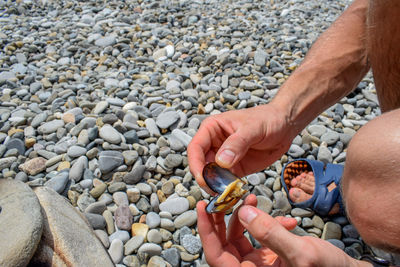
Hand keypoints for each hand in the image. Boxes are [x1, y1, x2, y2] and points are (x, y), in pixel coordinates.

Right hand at [188, 103, 295, 191]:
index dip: (196, 164)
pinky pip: (226, 181)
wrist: (284, 126)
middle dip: (206, 179)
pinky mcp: (234, 169)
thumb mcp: (253, 128)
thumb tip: (221, 161)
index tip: (202, 178)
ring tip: (226, 193)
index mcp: (212, 128)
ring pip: (212, 175)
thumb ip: (237, 143)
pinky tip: (233, 193)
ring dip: (216, 186)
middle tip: (215, 190)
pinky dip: (227, 189)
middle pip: (201, 164)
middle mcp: (214, 143)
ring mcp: (223, 157)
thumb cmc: (267, 119)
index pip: (196, 148)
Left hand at [197, 194, 364, 266]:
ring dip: (249, 217)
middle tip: (228, 196)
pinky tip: (287, 221)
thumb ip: (270, 233)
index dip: (206, 231)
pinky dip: (271, 225)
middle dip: (226, 217)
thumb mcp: (300, 254)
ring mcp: (261, 265)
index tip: (203, 206)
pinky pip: (262, 237)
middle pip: (226, 243)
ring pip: (243, 236)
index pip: (216, 256)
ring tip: (255, 200)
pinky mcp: (272, 257)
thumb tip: (243, 212)